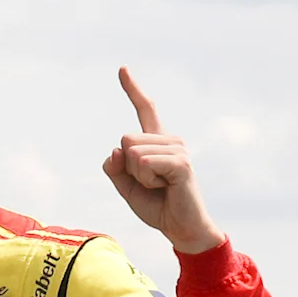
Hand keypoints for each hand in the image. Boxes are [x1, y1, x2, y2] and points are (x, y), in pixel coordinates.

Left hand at [100, 69, 228, 255]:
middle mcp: (170, 139)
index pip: (145, 110)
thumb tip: (117, 148)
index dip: (133, 89)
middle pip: (125, 141)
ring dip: (138, 178)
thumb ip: (115, 167)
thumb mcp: (126, 187)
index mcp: (156, 142)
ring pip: (132, 153)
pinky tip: (166, 188)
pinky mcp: (182, 163)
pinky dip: (146, 181)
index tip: (122, 68)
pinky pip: (144, 163)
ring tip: (161, 188)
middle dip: (128, 170)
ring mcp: (178, 149)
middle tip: (152, 185)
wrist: (181, 228)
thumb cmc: (157, 206)